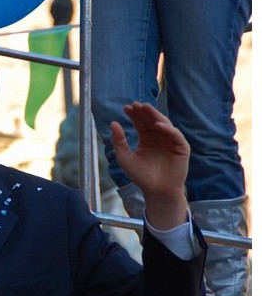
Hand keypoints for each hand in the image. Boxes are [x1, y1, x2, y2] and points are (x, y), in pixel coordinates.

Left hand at [111, 102, 188, 229]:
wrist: (156, 191)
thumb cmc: (140, 176)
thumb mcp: (125, 157)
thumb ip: (119, 141)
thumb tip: (113, 123)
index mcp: (146, 138)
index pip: (140, 122)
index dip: (134, 114)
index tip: (126, 108)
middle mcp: (159, 137)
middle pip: (151, 120)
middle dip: (144, 112)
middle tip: (136, 105)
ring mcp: (171, 141)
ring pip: (164, 124)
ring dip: (155, 116)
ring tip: (146, 109)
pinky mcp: (181, 147)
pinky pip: (176, 135)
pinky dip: (168, 129)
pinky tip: (158, 125)